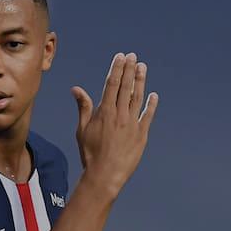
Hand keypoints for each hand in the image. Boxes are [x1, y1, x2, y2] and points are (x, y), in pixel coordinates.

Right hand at [72, 52, 158, 197]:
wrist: (105, 174)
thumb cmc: (90, 153)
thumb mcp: (82, 129)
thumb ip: (83, 107)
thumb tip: (76, 89)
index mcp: (105, 112)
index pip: (112, 84)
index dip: (116, 69)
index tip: (120, 57)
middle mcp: (120, 115)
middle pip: (126, 87)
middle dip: (129, 69)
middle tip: (133, 56)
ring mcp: (133, 124)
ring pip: (138, 98)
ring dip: (140, 81)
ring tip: (142, 67)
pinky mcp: (142, 135)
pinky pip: (148, 116)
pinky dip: (151, 105)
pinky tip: (153, 95)